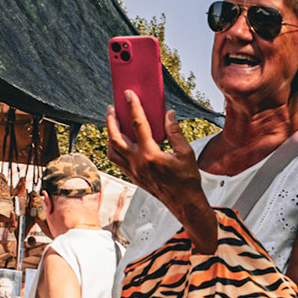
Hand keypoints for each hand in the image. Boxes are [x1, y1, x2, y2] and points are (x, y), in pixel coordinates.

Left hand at [105, 96, 205, 221]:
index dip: (133, 107)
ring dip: (110, 134)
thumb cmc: (187, 179)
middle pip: (116, 137)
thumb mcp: (186, 152)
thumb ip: (175, 132)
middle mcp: (138, 163)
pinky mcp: (133, 177)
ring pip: (112, 150)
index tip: (129, 94)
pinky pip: (117, 160)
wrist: (184, 203)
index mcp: (151, 154)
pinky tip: (118, 142)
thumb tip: (168, 114)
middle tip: (113, 108)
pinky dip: (114, 148)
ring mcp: (133, 171)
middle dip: (112, 120)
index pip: (138, 124)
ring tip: (112, 123)